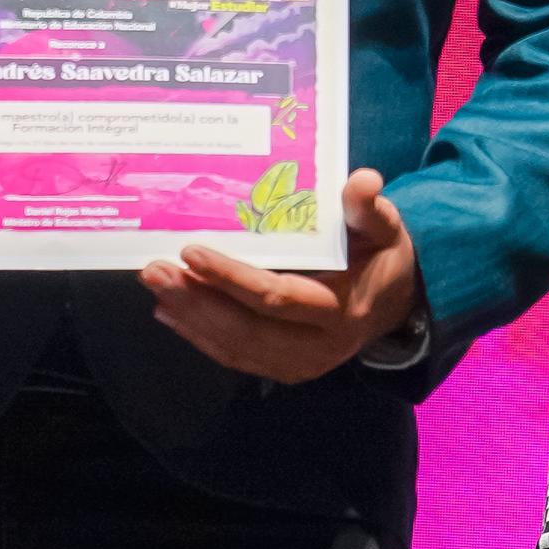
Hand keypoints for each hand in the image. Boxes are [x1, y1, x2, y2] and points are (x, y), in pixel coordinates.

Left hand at [137, 167, 421, 383]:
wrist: (395, 306)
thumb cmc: (381, 257)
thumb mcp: (385, 228)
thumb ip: (370, 207)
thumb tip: (363, 180)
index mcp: (342, 309)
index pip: (276, 298)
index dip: (230, 278)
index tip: (190, 252)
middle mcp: (319, 345)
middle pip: (246, 331)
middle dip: (195, 301)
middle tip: (153, 270)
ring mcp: (300, 364)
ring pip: (235, 348)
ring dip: (190, 318)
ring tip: (156, 285)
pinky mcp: (284, 368)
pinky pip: (236, 356)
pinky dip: (200, 335)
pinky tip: (169, 312)